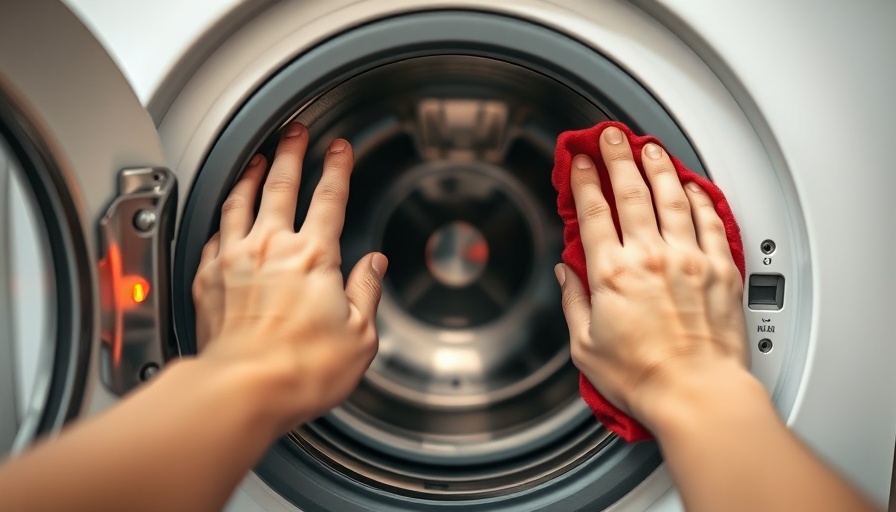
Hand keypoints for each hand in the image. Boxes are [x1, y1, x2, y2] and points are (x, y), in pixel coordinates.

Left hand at [191, 122, 386, 430]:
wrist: (243, 390)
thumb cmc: (301, 370)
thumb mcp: (359, 336)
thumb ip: (365, 292)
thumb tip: (373, 266)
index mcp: (313, 258)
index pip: (329, 198)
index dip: (337, 168)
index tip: (340, 149)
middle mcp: (271, 249)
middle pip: (281, 184)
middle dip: (292, 152)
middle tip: (296, 133)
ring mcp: (234, 260)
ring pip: (241, 200)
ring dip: (252, 175)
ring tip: (258, 159)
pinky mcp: (208, 280)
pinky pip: (213, 234)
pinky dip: (222, 217)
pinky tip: (224, 214)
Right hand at [556, 126, 748, 428]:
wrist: (696, 394)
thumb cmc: (643, 377)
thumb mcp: (585, 345)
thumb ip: (574, 301)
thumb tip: (566, 274)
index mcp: (611, 274)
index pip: (593, 212)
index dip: (583, 181)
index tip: (578, 162)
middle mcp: (650, 258)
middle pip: (631, 192)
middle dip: (617, 157)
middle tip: (610, 136)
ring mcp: (688, 259)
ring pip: (671, 197)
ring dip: (657, 166)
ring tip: (648, 146)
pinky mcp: (719, 269)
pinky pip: (709, 220)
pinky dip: (699, 197)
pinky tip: (691, 184)